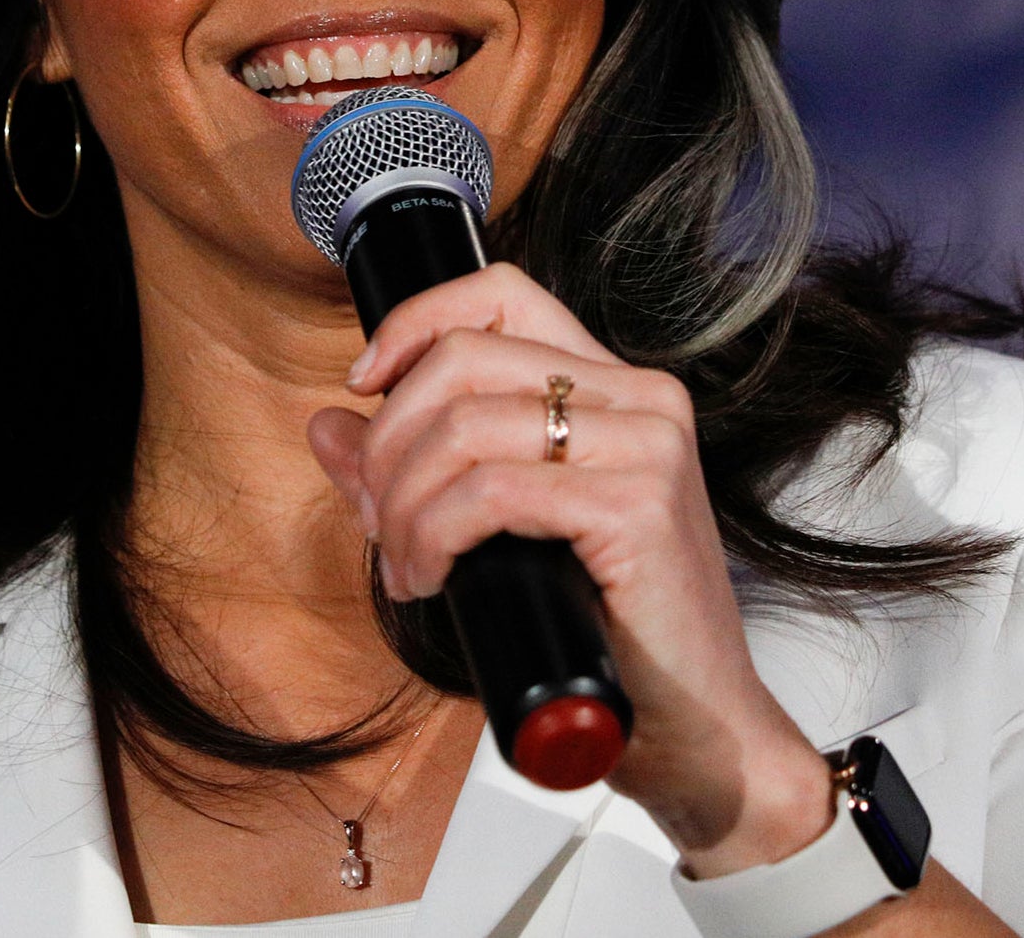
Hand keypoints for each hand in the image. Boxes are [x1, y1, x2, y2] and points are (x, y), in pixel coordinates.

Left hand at [306, 263, 836, 877]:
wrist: (696, 729)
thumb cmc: (606, 630)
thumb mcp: (498, 530)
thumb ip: (415, 469)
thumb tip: (327, 423)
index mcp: (614, 386)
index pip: (501, 293)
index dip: (415, 324)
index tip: (364, 386)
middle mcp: (641, 396)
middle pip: (464, 358)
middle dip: (390, 442)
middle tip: (379, 518)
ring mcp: (647, 445)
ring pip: (465, 426)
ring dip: (405, 503)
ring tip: (406, 563)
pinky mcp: (638, 505)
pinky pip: (489, 493)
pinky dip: (434, 536)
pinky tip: (431, 579)